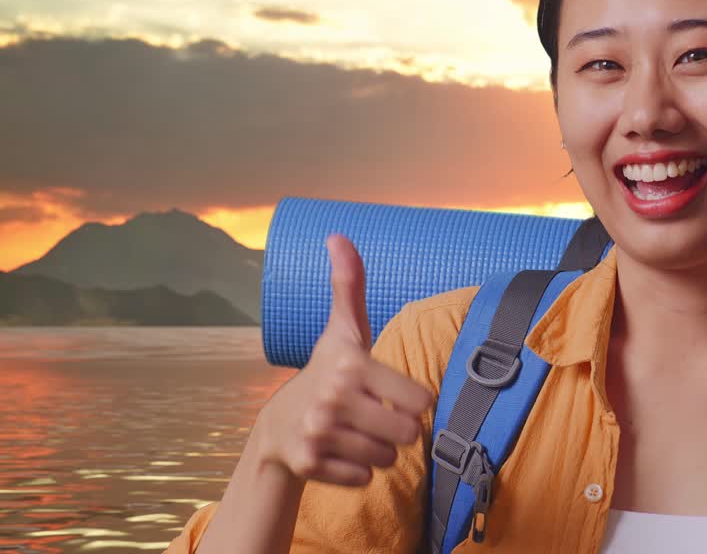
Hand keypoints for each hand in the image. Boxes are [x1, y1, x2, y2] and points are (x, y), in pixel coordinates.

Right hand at [253, 233, 433, 486]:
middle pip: (409, 434)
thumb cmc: (325, 372)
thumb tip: (338, 235)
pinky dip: (359, 472)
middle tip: (376, 418)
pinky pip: (364, 479)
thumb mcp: (343, 330)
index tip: (389, 392)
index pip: (421, 400)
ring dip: (379, 451)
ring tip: (357, 433)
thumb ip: (350, 285)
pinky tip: (342, 453)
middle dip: (398, 430)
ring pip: (388, 459)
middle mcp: (333, 398)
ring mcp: (319, 433)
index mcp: (351, 365)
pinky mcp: (310, 465)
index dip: (412, 400)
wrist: (277, 426)